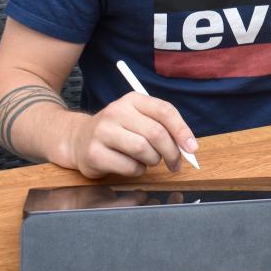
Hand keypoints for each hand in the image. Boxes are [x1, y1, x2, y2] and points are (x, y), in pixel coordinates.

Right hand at [66, 92, 198, 178]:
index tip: (192, 148)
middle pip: (156, 133)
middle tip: (175, 164)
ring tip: (147, 161)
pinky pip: (129, 167)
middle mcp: (116, 111)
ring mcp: (103, 132)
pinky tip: (131, 166)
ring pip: (143, 150)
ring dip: (153, 161)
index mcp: (132, 100)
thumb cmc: (118, 131)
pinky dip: (137, 171)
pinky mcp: (94, 153)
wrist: (78, 139)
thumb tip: (189, 147)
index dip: (182, 130)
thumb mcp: (139, 119)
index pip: (164, 111)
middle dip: (171, 152)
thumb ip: (164, 128)